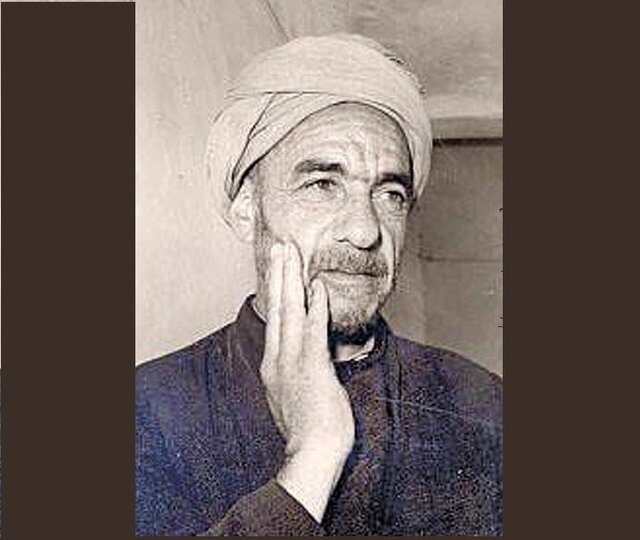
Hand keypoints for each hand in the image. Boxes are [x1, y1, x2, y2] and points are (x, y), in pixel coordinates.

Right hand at [260, 242, 354, 520]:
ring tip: (290, 252)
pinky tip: (317, 285)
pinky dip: (315, 305)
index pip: (275, 320)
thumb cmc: (308, 431)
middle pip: (277, 307)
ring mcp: (292, 361)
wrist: (311, 455)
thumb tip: (299, 363)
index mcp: (274, 366)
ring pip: (289, 310)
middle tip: (280, 247)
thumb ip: (293, 375)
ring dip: (291, 279)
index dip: (276, 292)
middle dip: (278, 274)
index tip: (278, 270)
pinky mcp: (311, 366)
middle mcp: (278, 358)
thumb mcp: (292, 398)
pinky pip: (313, 328)